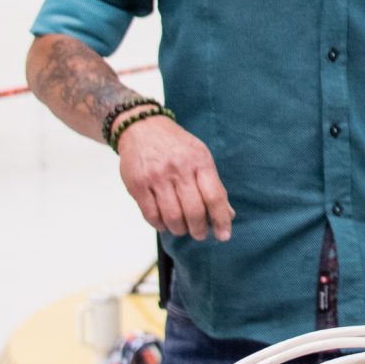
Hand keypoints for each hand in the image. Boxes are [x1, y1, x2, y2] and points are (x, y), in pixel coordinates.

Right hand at [117, 116, 234, 241]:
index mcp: (199, 161)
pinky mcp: (137, 184)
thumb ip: (213, 185)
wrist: (142, 127)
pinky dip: (160, 225)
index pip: (214, 196)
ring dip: (179, 229)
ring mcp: (156, 177)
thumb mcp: (200, 156)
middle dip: (199, 229)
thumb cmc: (176, 145)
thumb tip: (227, 215)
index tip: (223, 236)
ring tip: (182, 229)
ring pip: (172, 216)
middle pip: (194, 210)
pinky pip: (150, 215)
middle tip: (200, 234)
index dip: (221, 220)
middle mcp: (178, 168)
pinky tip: (164, 223)